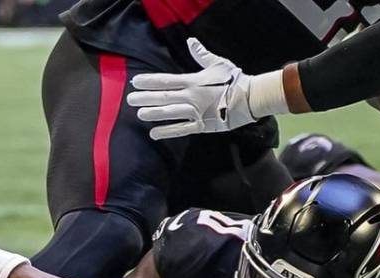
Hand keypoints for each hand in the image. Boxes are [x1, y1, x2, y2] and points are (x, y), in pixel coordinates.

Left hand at [126, 38, 255, 140]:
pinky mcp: (202, 125)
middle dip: (145, 98)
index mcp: (193, 81)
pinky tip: (154, 133)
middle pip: (163, 97)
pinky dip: (167, 132)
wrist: (250, 98)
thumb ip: (201, 55)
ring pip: (170, 113)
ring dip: (153, 113)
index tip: (135, 82)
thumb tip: (191, 41)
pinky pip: (181, 130)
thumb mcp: (218, 63)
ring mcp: (195, 112)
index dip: (149, 81)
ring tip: (139, 114)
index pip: (166, 80)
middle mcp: (191, 97)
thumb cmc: (235, 79)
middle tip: (130, 99)